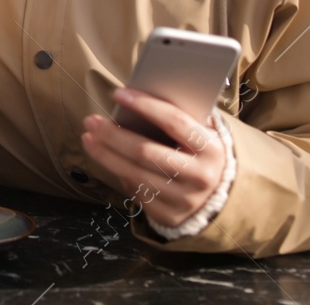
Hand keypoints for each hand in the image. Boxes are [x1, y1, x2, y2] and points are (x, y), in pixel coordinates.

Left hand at [79, 88, 227, 228]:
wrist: (221, 196)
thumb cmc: (200, 153)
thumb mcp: (200, 135)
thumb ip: (176, 120)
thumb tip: (132, 101)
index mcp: (211, 149)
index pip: (174, 122)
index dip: (144, 105)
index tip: (118, 94)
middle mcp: (200, 177)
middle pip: (145, 152)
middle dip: (113, 135)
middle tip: (91, 120)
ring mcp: (185, 200)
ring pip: (135, 175)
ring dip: (106, 155)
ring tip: (88, 138)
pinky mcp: (171, 216)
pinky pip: (137, 193)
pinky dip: (120, 175)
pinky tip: (109, 160)